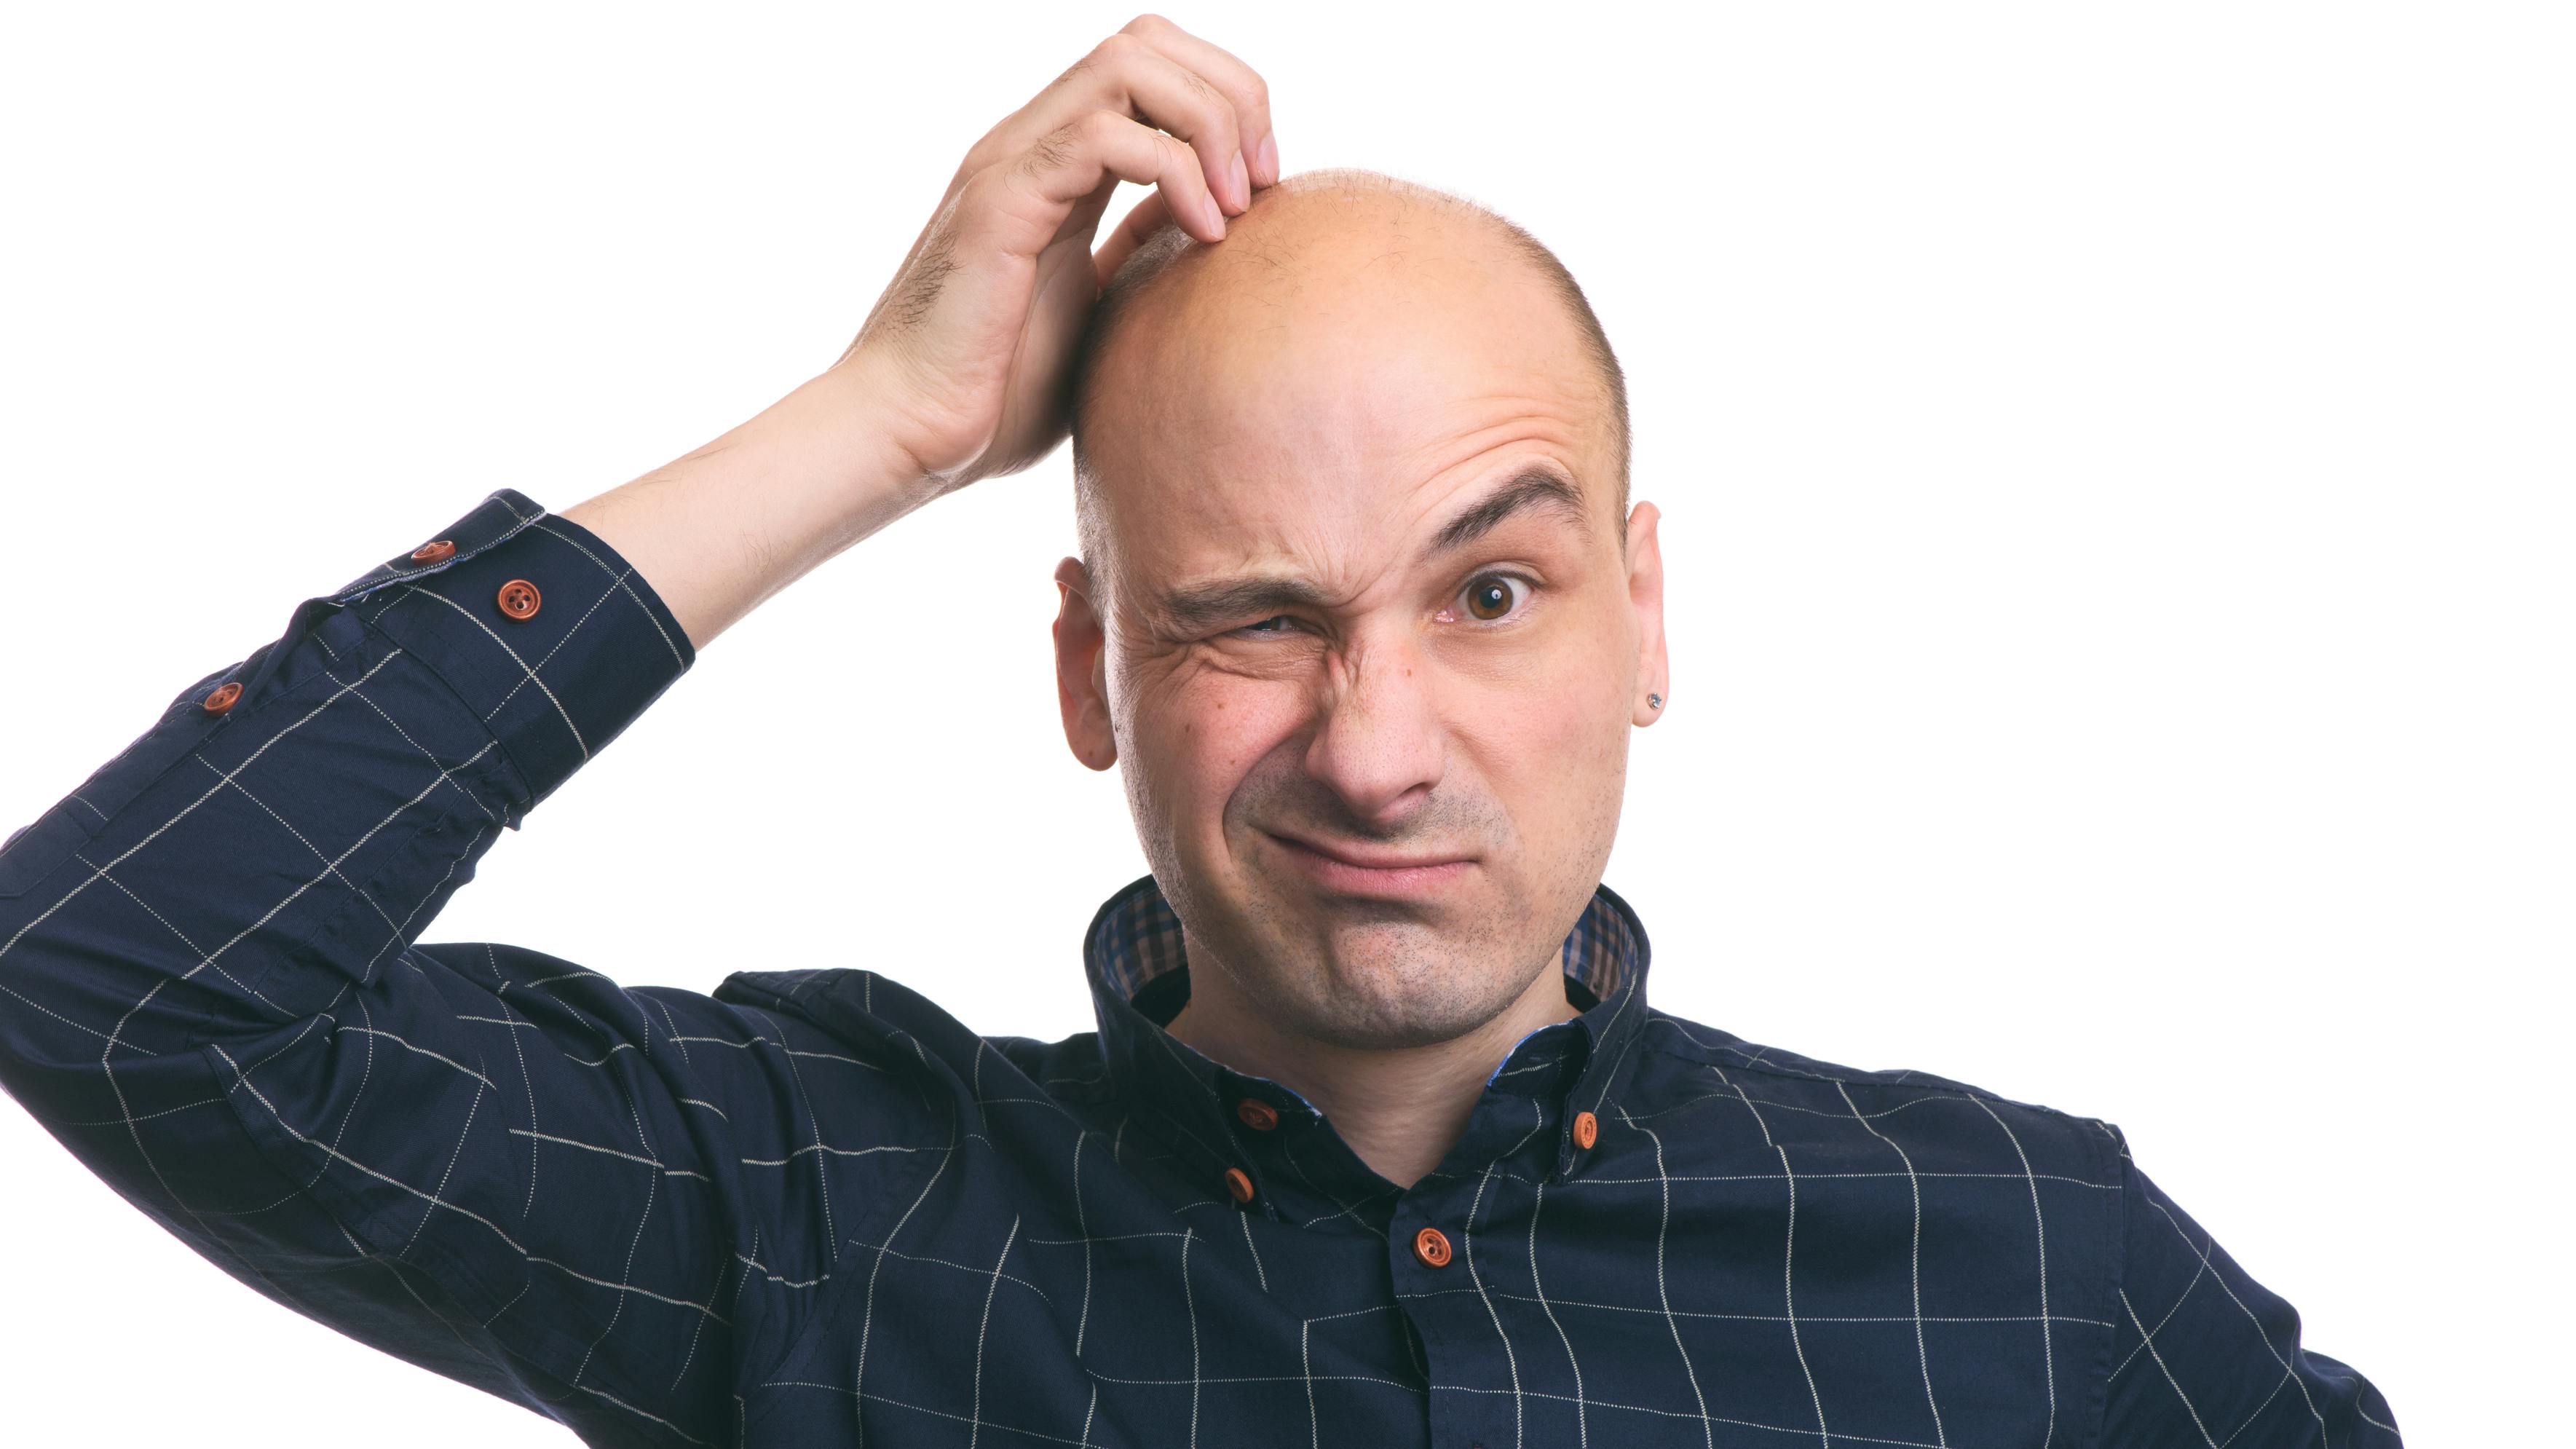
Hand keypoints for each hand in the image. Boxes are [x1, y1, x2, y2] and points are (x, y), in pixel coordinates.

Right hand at [834, 14, 1279, 491]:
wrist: (908, 436)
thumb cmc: (994, 395)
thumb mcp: (1097, 309)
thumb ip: (1138, 248)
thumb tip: (1207, 209)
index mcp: (1058, 164)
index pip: (1153, 65)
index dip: (1227, 99)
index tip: (1263, 183)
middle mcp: (1032, 144)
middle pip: (1148, 41)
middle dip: (1231, 94)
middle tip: (1261, 180)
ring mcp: (1012, 163)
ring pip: (1129, 64)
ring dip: (1208, 122)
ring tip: (1235, 205)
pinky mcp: (1002, 201)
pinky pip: (1103, 136)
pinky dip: (1176, 171)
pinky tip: (1204, 235)